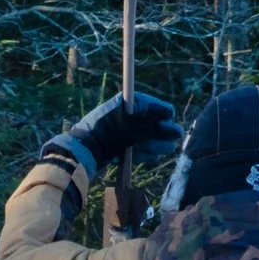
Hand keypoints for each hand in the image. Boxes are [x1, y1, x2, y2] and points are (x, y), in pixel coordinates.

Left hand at [42, 92, 180, 176]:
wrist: (82, 152)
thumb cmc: (107, 135)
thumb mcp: (133, 129)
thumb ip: (155, 129)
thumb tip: (176, 131)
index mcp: (124, 104)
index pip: (148, 104)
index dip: (161, 111)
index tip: (171, 117)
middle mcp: (122, 116)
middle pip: (148, 122)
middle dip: (160, 131)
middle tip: (174, 139)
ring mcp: (119, 132)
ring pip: (143, 137)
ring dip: (154, 143)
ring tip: (165, 150)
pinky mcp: (116, 147)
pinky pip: (134, 148)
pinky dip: (143, 152)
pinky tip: (152, 156)